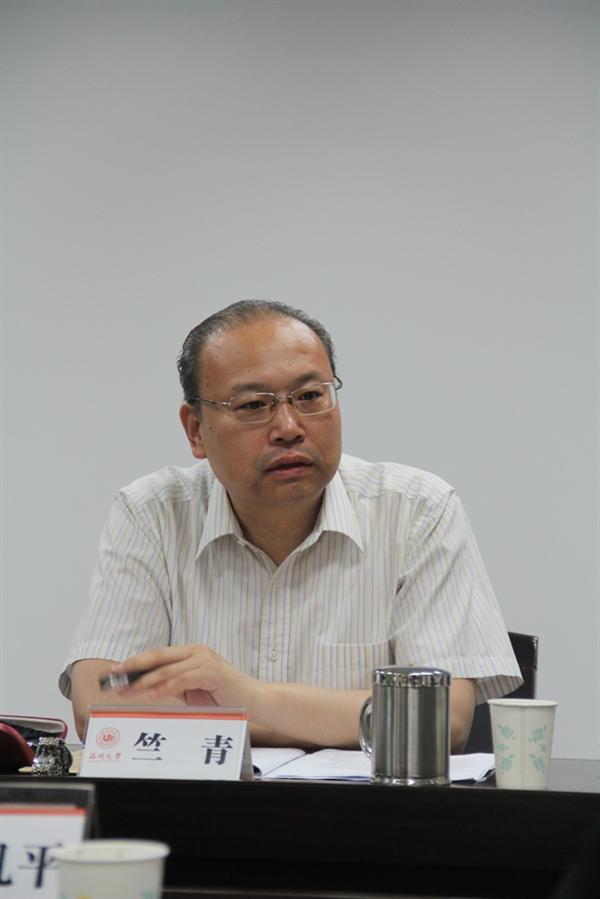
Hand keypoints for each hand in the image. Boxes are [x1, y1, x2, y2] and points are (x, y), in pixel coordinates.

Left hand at [110, 644, 259, 709]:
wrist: (255, 700)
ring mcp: (204, 660)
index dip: (136, 662)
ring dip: (145, 681)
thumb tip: (148, 688)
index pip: (157, 655)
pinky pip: (183, 679)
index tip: (117, 672)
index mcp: (190, 652)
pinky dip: (166, 686)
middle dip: (134, 667)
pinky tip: (153, 694)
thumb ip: (174, 685)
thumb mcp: (194, 690)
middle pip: (158, 657)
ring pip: (167, 669)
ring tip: (129, 689)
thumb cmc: (225, 696)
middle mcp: (196, 651)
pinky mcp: (212, 672)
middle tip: (115, 676)